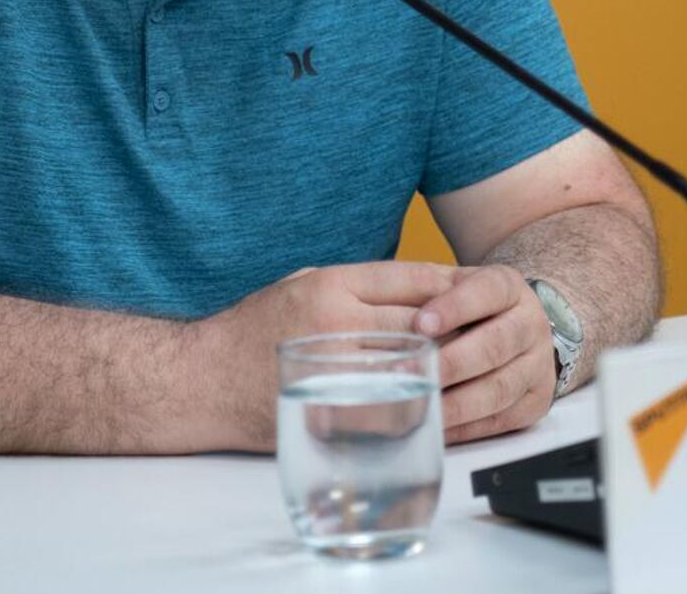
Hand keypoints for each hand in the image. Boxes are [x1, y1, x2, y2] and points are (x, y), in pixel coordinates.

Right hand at [196, 261, 458, 451]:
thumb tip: (416, 290)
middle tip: (484, 330)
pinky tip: (433, 402)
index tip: (472, 289)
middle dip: (456, 326)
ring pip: (412, 364)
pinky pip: (389, 405)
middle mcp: (336, 321)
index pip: (410, 277)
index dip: (448, 284)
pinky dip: (416, 403)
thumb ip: (355, 284)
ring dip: (444, 365)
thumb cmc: (252, 328)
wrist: (203, 380)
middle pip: (420, 321)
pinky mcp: (330, 408)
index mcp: (332, 284)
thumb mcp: (302, 284)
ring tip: (469, 366)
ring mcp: (335, 367)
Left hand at [415, 265, 555, 443]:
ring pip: (499, 388)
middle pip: (495, 345)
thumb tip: (389, 315)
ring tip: (420, 405)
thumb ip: (428, 291)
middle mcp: (530, 324)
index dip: (454, 308)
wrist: (518, 325)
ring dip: (456, 402)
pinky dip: (465, 427)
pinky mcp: (535, 402)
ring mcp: (538, 365)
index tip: (420, 324)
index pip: (486, 291)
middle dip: (450, 363)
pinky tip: (437, 426)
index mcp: (509, 288)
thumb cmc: (472, 306)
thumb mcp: (454, 285)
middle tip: (409, 373)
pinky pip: (500, 420)